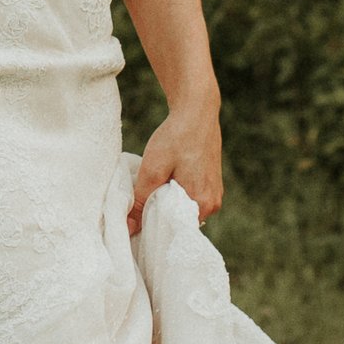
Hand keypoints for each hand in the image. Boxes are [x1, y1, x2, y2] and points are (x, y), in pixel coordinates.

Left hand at [129, 101, 222, 234]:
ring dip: (165, 203)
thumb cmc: (175, 139)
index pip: (174, 230)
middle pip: (179, 220)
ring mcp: (214, 194)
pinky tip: (161, 184)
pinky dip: (174, 194)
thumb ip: (140, 202)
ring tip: (147, 193)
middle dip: (157, 216)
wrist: (196, 112)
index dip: (152, 229)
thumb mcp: (152, 170)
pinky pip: (189, 197)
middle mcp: (213, 204)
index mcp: (202, 204)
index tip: (134, 226)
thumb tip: (129, 229)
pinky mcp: (211, 183)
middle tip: (136, 208)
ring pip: (182, 208)